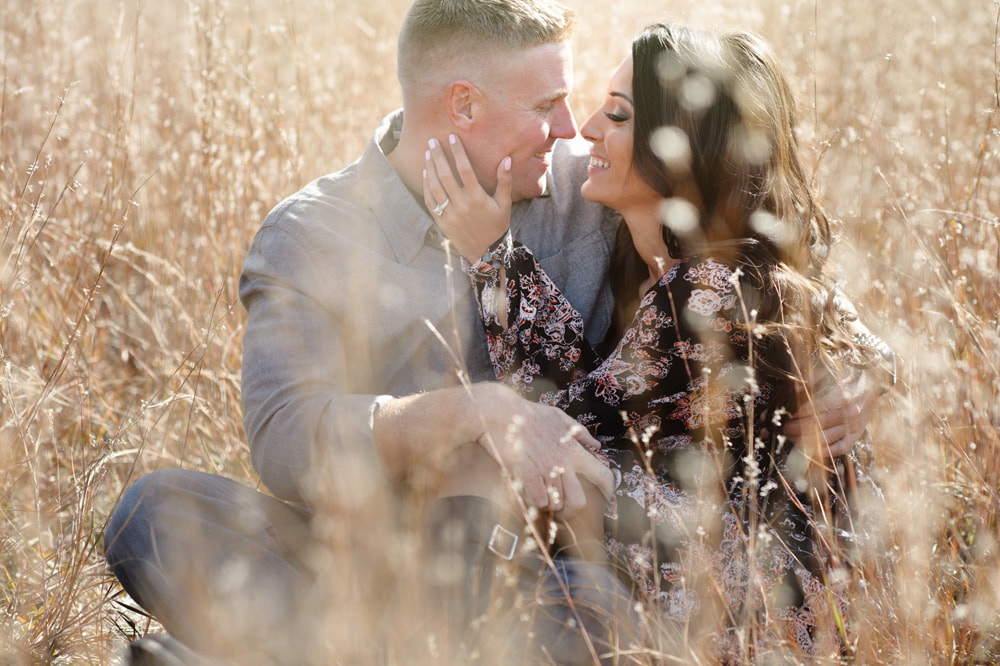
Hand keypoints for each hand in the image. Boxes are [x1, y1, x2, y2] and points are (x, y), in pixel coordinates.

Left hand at [422, 134, 511, 261]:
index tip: (452, 137)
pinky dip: (426, 187)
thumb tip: (507, 160)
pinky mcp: (442, 223)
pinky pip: (431, 202)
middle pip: (446, 176)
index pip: (465, 170)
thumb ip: (505, 182)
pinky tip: (425, 174)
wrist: (486, 253)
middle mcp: (462, 206)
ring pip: (435, 188)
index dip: (457, 152)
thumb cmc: (497, 225)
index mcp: (478, 199)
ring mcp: (450, 216)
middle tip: (432, 141)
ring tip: (427, 154)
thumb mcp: (504, 204)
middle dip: (438, 156)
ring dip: (429, 169)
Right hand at [472, 383, 613, 518]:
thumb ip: (579, 432)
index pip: (602, 475)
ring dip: (550, 507)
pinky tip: (530, 497)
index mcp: (573, 449)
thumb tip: (596, 445)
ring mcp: (545, 469)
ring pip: (556, 504)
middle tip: (562, 510)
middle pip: (579, 501)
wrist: (500, 411)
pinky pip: (538, 500)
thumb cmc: (528, 413)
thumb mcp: (558, 416)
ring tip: (542, 502)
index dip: (608, 491)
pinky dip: (536, 503)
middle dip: (571, 510)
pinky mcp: (526, 473)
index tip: (605, 499)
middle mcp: (563, 462)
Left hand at [784, 369, 878, 456]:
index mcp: (843, 396)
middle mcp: (850, 414)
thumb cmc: (847, 378)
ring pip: (825, 439)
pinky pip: (838, 449)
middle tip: (786, 428)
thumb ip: (812, 379)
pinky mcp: (856, 436)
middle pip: (818, 426)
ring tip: (792, 438)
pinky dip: (822, 451)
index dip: (799, 414)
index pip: (816, 409)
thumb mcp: (831, 372)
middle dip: (797, 429)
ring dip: (805, 441)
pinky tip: (809, 448)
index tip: (788, 416)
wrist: (871, 384)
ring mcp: (854, 427)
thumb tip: (797, 388)